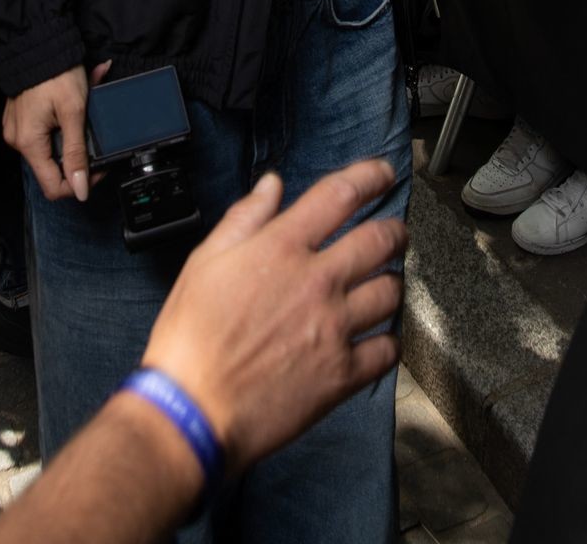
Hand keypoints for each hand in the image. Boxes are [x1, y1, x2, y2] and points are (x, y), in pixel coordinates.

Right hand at [3, 62, 93, 202]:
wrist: (37, 42)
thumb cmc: (56, 72)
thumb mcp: (74, 112)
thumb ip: (77, 153)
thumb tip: (80, 190)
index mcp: (29, 143)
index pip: (53, 186)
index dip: (78, 184)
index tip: (97, 169)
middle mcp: (19, 141)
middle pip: (54, 166)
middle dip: (78, 152)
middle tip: (95, 131)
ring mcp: (18, 130)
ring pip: (52, 147)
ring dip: (72, 134)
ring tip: (86, 111)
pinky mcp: (22, 119)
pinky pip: (44, 132)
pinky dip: (62, 123)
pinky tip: (73, 105)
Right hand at [142, 158, 405, 477]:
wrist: (192, 410)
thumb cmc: (190, 338)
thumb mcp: (205, 261)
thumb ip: (244, 217)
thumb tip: (272, 184)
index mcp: (282, 248)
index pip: (340, 195)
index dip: (369, 176)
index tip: (382, 175)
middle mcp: (317, 282)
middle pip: (380, 239)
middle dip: (395, 230)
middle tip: (395, 234)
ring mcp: (334, 329)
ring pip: (390, 292)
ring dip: (391, 282)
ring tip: (383, 285)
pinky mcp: (341, 375)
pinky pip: (387, 349)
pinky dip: (388, 340)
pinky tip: (378, 337)